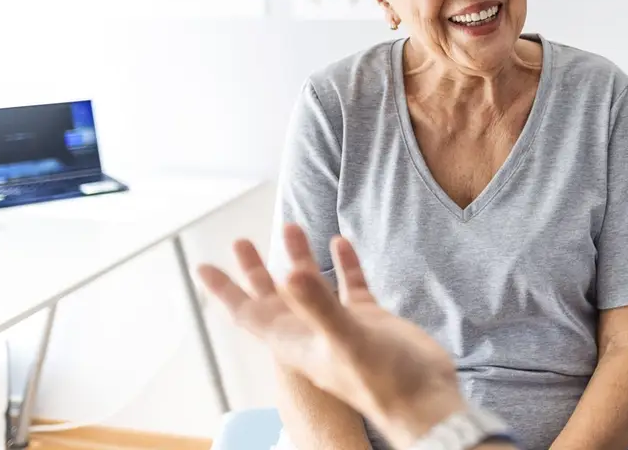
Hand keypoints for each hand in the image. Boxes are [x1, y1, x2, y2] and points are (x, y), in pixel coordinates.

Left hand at [198, 225, 465, 448]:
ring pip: (310, 287)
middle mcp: (312, 332)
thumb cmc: (382, 381)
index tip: (202, 267)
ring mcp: (339, 325)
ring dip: (299, 259)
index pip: (249, 313)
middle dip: (254, 270)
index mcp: (295, 342)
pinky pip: (349, 286)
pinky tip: (340, 243)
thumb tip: (290, 272)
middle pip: (273, 298)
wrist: (425, 399)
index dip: (224, 291)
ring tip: (292, 227)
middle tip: (241, 242)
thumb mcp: (345, 340)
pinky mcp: (368, 320)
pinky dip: (342, 264)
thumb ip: (318, 306)